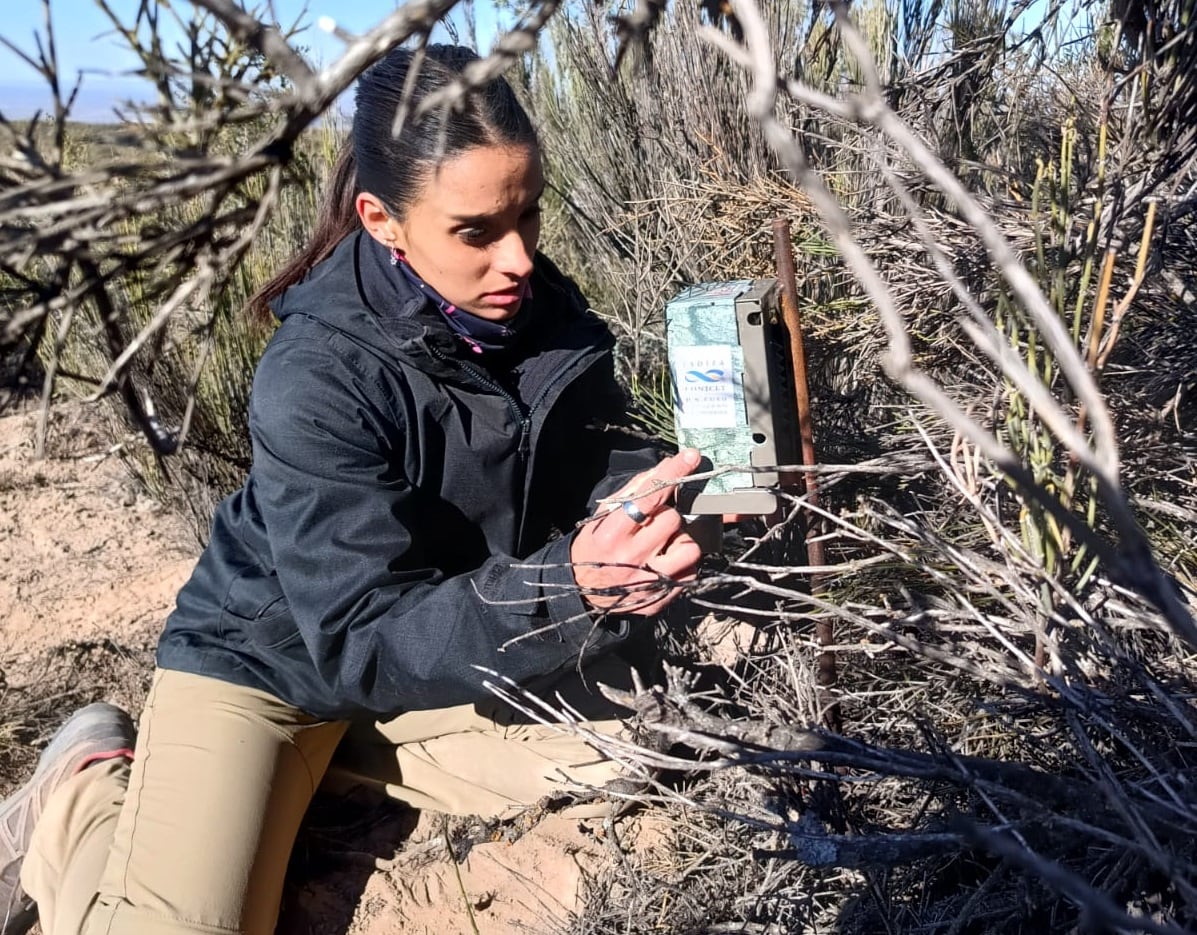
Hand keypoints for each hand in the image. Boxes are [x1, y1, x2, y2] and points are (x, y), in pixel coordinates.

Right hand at [571, 449, 702, 616]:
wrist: (581, 592)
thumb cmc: (594, 548)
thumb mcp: (603, 517)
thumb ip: (633, 491)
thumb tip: (664, 468)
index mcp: (612, 533)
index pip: (650, 496)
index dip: (672, 474)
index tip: (690, 457)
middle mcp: (631, 558)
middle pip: (673, 520)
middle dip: (668, 517)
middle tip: (654, 524)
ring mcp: (648, 581)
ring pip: (690, 548)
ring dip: (681, 541)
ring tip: (663, 545)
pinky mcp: (662, 598)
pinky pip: (691, 572)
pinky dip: (683, 564)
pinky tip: (665, 562)